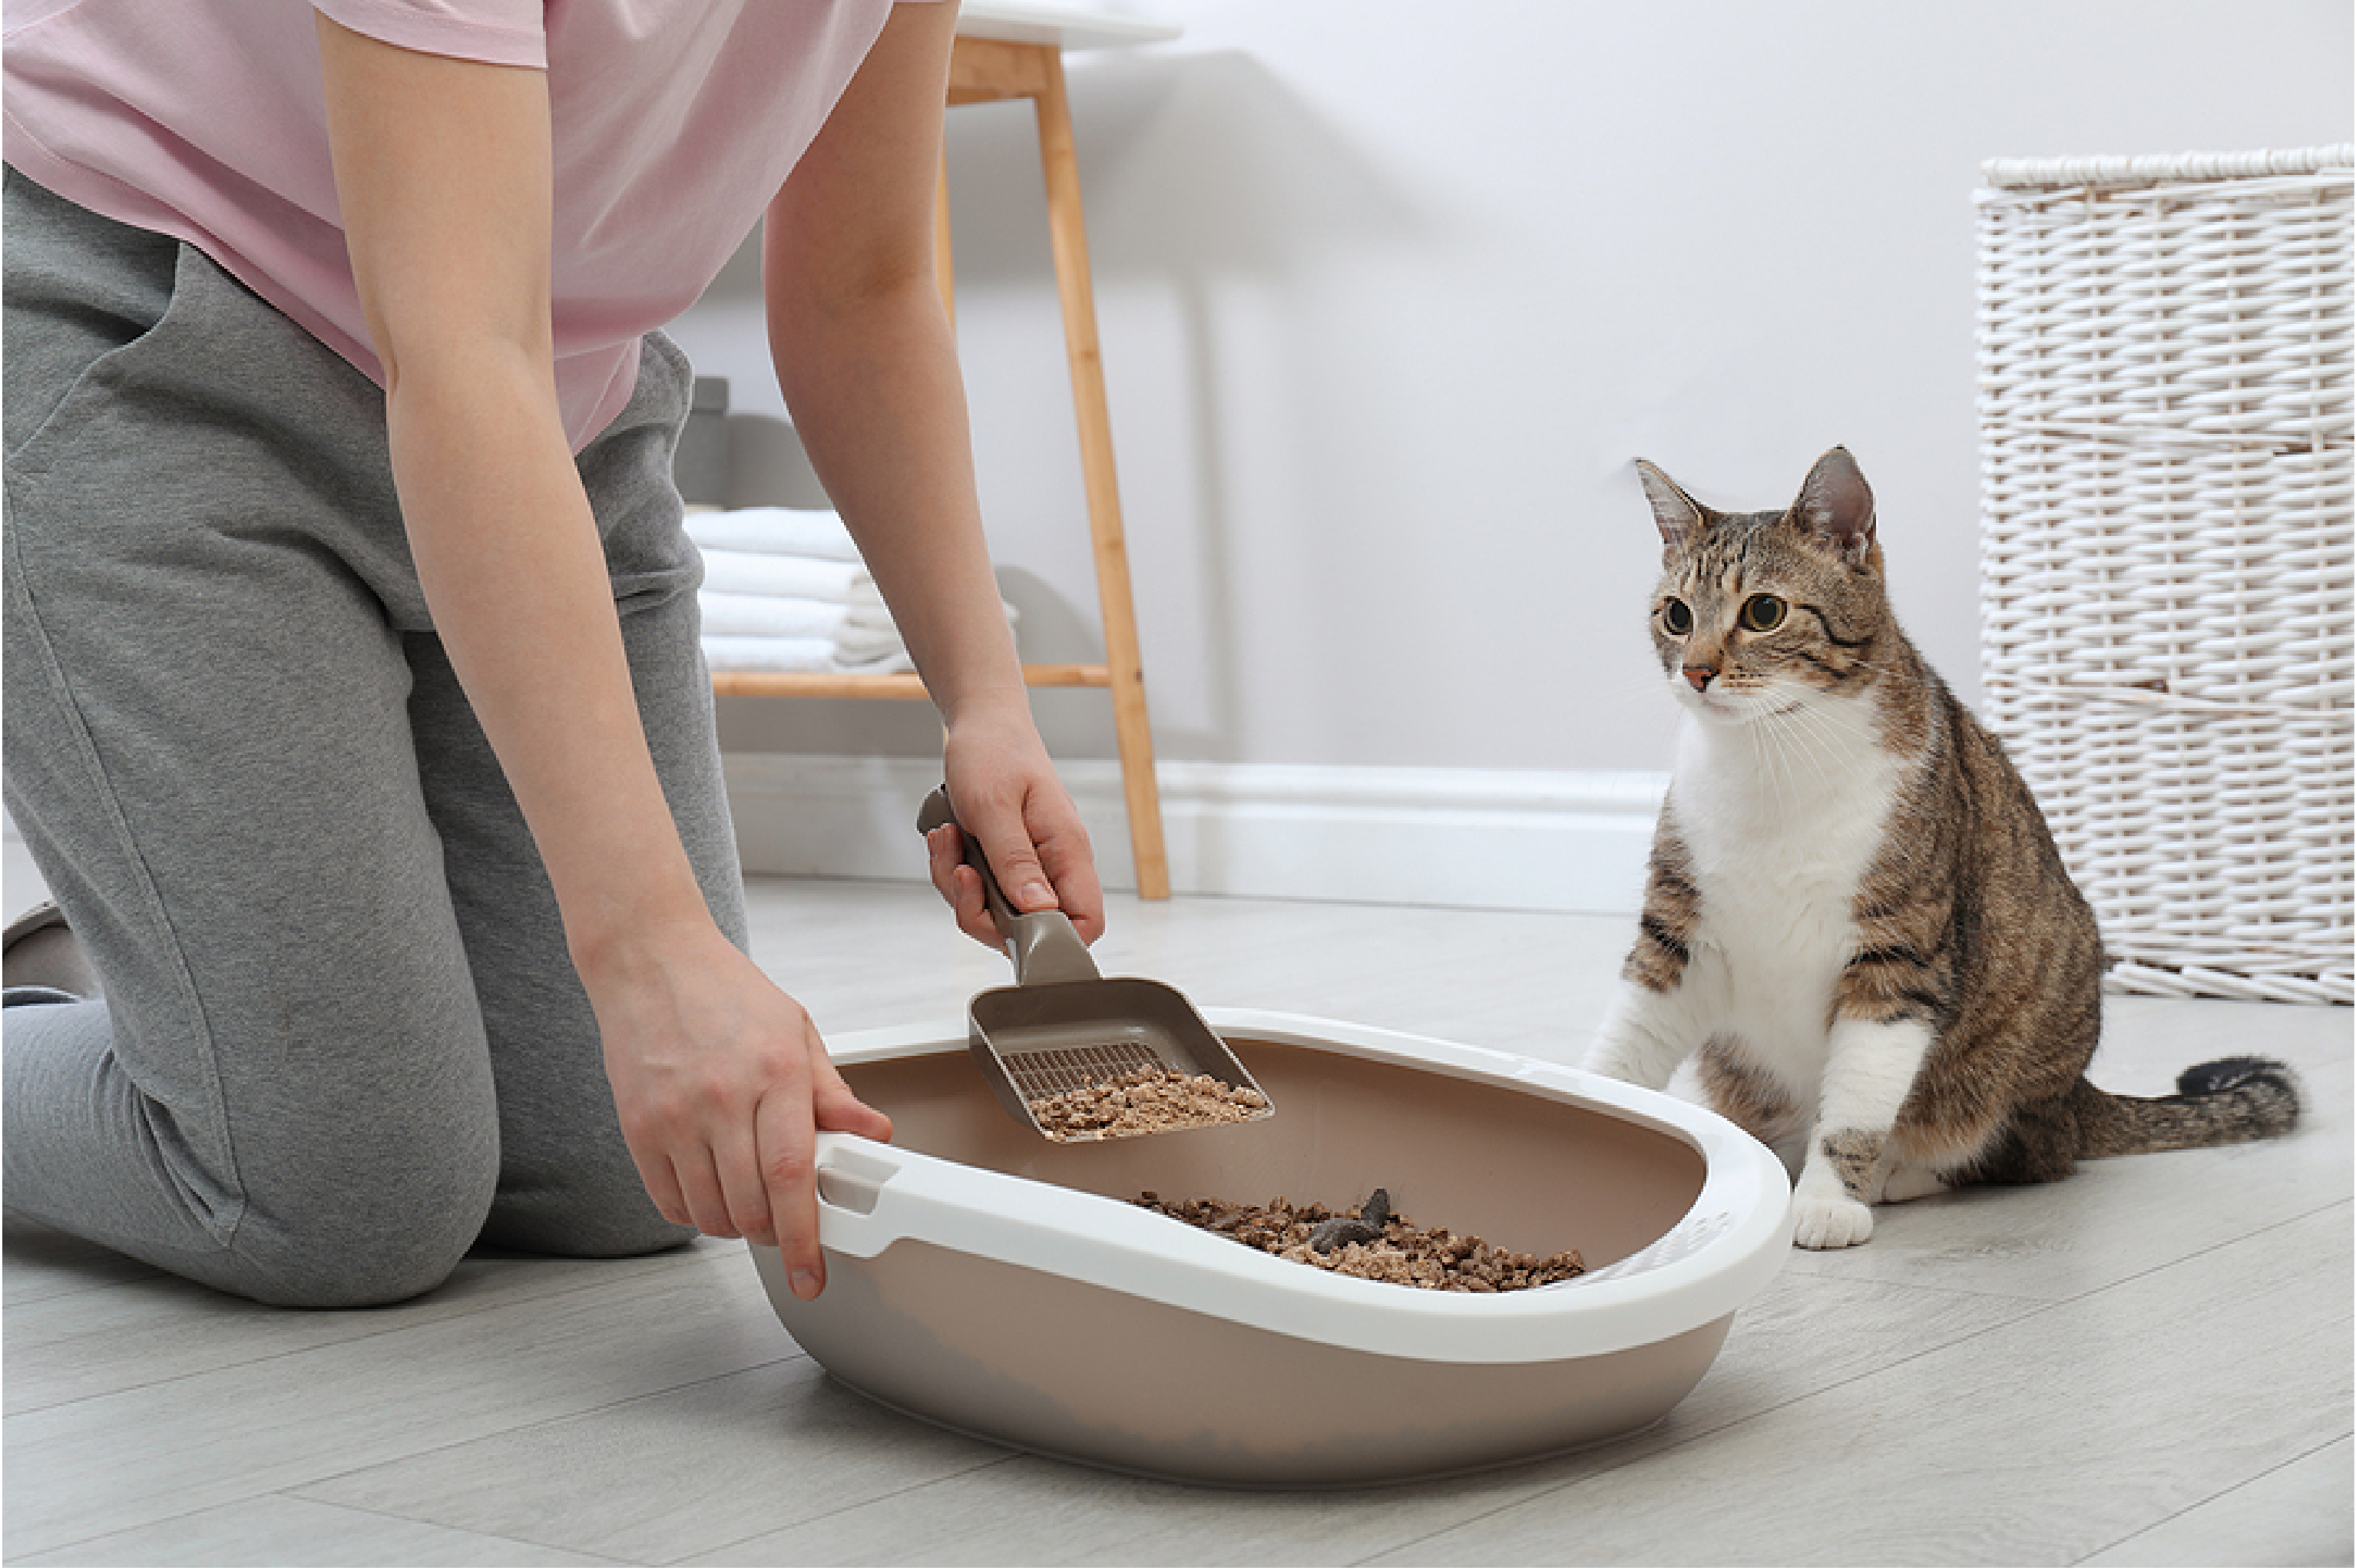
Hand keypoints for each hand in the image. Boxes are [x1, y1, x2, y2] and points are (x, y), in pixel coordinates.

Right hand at [582, 916, 891, 1298]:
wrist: (649, 960)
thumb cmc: (725, 992)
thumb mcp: (797, 1031)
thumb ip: (833, 1093)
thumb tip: (874, 1132)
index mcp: (774, 1072)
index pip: (792, 1175)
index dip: (805, 1235)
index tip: (813, 1272)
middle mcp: (722, 1097)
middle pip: (750, 1206)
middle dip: (775, 1236)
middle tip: (787, 1228)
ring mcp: (674, 1116)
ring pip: (710, 1213)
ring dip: (736, 1226)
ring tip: (750, 1200)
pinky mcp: (638, 1128)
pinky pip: (669, 1201)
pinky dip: (695, 1213)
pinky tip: (711, 1189)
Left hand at [925, 698, 1104, 947]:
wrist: (981, 722)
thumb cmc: (994, 751)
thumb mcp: (995, 806)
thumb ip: (1016, 862)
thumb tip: (1039, 911)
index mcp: (1067, 850)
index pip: (1086, 922)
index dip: (1053, 939)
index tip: (1007, 923)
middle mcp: (1053, 864)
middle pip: (1031, 928)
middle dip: (981, 913)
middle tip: (962, 873)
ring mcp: (1028, 865)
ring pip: (996, 913)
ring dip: (959, 887)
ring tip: (951, 841)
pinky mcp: (1004, 862)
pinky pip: (978, 892)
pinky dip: (953, 872)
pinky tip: (949, 839)